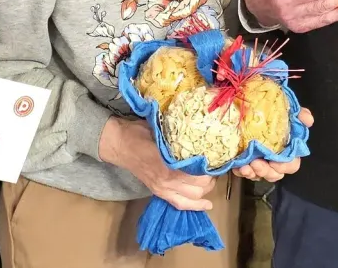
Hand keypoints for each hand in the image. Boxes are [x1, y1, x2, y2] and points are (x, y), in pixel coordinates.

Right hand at [100, 117, 215, 210]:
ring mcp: (162, 188)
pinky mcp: (158, 192)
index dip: (210, 167)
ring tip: (211, 179)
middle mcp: (166, 179)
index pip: (197, 172)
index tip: (217, 157)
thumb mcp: (161, 130)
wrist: (119, 144)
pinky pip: (179, 204)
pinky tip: (207, 205)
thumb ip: (179, 137)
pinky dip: (195, 206)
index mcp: (168, 163)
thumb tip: (201, 135)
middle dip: (211, 178)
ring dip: (205, 190)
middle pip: (198, 186)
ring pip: (192, 196)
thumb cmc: (140, 133)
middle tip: (216, 167)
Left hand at [232, 108, 312, 182]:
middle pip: (275, 174)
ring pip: (259, 176)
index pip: (291, 165)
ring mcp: (259, 162)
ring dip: (253, 173)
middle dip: (266, 172)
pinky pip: (244, 172)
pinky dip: (241, 171)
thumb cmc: (271, 112)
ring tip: (246, 165)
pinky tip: (238, 166)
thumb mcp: (286, 110)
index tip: (276, 163)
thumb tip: (309, 120)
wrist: (248, 106)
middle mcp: (274, 159)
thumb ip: (299, 114)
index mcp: (286, 150)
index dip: (285, 166)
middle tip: (256, 163)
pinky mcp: (245, 162)